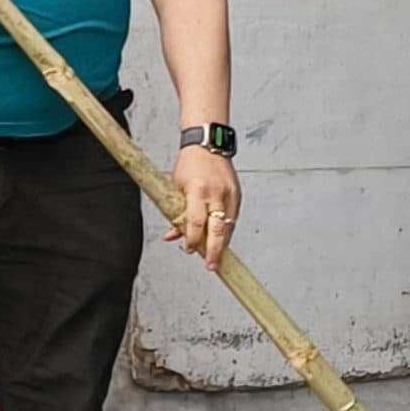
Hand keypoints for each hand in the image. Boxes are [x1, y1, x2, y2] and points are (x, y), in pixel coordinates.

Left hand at [168, 145, 241, 272]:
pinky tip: (221, 240)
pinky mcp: (237, 194)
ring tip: (215, 258)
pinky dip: (226, 230)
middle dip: (214, 250)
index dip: (193, 239)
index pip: (196, 222)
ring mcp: (230, 194)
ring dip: (222, 244)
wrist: (208, 145)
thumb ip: (176, 213)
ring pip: (228, 226)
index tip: (189, 249)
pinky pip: (232, 218)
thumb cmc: (189, 165)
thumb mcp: (176, 188)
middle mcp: (216, 194)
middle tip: (211, 266)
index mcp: (197, 191)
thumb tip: (172, 236)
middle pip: (218, 229)